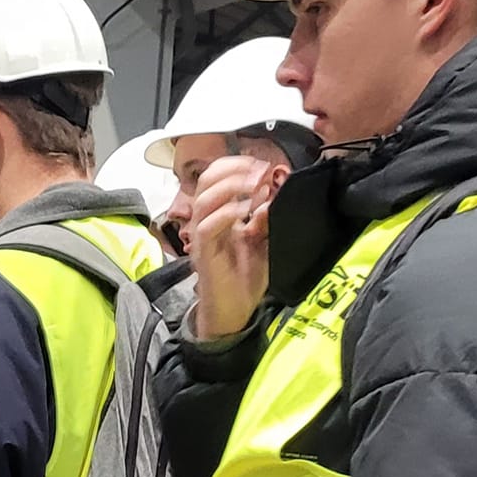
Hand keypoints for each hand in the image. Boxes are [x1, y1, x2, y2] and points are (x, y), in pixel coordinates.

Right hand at [188, 156, 277, 338]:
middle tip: (261, 171)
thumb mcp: (263, 241)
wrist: (235, 311)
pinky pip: (207, 226)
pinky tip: (246, 211)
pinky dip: (227, 213)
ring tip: (256, 185)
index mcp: (219, 214)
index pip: (217, 177)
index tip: (265, 166)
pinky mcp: (204, 253)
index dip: (238, 165)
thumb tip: (273, 193)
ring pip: (204, 199)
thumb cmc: (245, 278)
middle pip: (206, 180)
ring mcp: (203, 237)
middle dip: (235, 169)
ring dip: (231, 186)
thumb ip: (265, 218)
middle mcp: (206, 221)